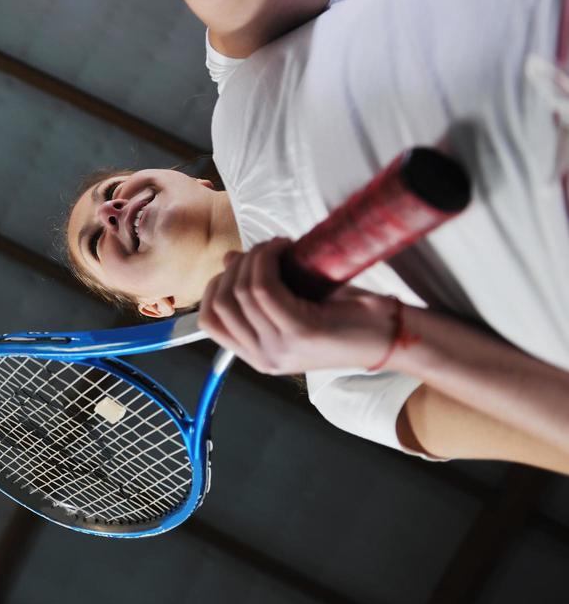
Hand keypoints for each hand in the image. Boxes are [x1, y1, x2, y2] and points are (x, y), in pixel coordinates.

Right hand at [197, 238, 401, 375]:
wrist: (393, 337)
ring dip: (254, 258)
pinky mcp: (299, 331)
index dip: (214, 287)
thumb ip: (260, 291)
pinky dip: (268, 260)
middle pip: (222, 303)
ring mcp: (280, 347)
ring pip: (241, 292)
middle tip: (262, 249)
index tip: (237, 266)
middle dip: (236, 267)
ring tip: (275, 246)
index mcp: (260, 356)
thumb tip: (229, 261)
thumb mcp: (296, 306)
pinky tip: (284, 248)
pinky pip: (264, 289)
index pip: (210, 322)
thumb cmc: (350, 319)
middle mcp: (265, 357)